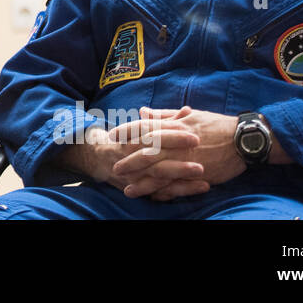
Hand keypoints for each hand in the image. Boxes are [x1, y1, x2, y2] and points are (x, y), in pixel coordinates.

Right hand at [61, 111, 206, 198]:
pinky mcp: (143, 189)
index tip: (194, 134)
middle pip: (156, 156)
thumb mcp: (141, 127)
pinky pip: (162, 192)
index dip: (173, 135)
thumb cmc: (126, 140)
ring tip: (203, 172)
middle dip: (177, 154)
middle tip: (200, 152)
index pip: (152, 135)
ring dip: (181, 174)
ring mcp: (136, 175)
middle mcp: (132, 157)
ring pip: (159, 176)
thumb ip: (166, 120)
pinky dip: (180, 190)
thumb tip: (187, 110)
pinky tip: (202, 186)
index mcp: (132, 138)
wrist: (99, 160)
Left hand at [112, 107, 244, 199]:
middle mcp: (178, 143)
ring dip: (142, 182)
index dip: (127, 131)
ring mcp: (188, 160)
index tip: (112, 135)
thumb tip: (143, 111)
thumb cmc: (217, 125)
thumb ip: (164, 115)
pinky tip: (153, 198)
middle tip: (114, 167)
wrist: (244, 139)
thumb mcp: (190, 116)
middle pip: (148, 152)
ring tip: (127, 190)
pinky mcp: (198, 175)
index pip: (146, 127)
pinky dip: (164, 192)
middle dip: (129, 161)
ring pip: (160, 172)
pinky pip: (178, 185)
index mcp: (175, 126)